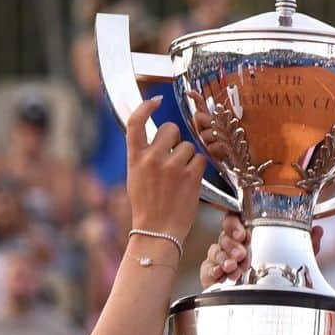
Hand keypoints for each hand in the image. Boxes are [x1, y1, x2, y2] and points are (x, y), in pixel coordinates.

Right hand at [126, 97, 206, 243]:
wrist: (157, 233)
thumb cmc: (147, 207)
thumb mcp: (135, 178)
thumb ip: (143, 156)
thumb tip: (156, 139)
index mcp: (135, 158)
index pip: (136, 122)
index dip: (146, 106)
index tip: (156, 101)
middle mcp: (153, 159)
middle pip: (170, 129)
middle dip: (174, 140)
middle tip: (173, 158)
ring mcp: (172, 167)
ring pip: (188, 145)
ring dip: (187, 157)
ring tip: (180, 177)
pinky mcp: (190, 176)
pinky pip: (200, 159)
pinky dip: (197, 168)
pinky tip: (189, 181)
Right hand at [200, 215, 322, 287]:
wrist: (261, 305)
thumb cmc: (272, 276)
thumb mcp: (295, 259)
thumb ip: (307, 245)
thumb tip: (318, 231)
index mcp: (249, 234)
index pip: (236, 219)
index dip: (235, 223)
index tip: (242, 233)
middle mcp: (233, 244)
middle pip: (224, 234)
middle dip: (231, 242)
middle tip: (241, 252)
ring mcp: (221, 258)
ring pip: (216, 250)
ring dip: (225, 257)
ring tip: (235, 266)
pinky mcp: (211, 274)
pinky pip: (207, 268)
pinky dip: (213, 269)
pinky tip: (222, 272)